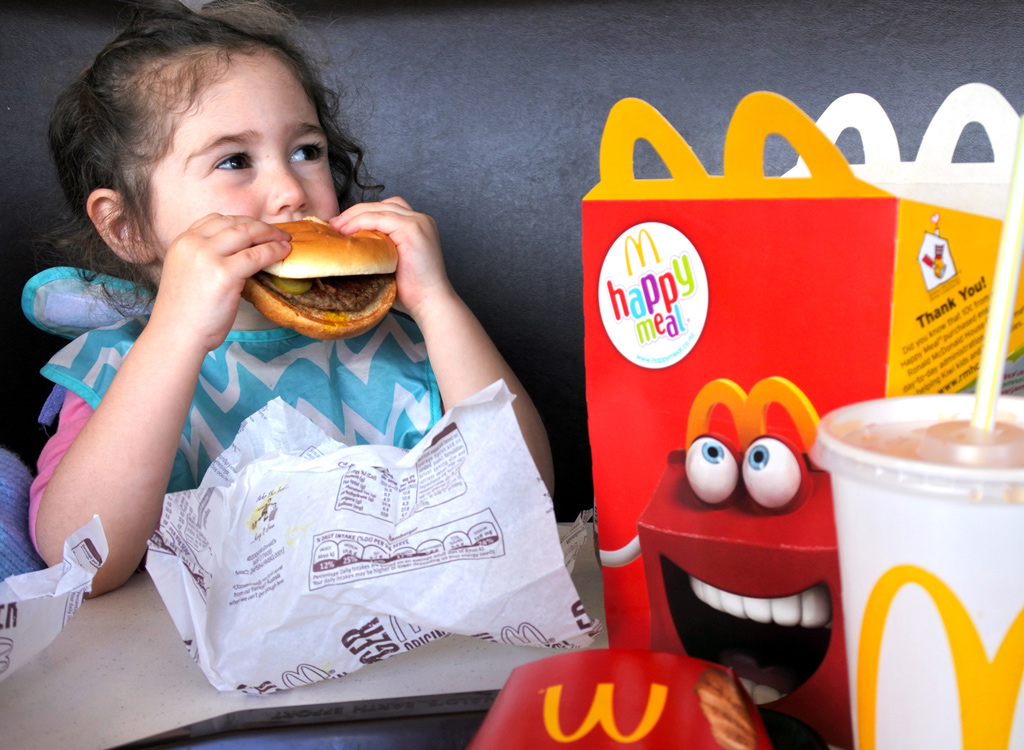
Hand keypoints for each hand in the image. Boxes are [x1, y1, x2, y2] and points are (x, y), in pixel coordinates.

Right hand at [149, 214, 290, 351]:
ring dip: (270, 234)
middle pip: (234, 223)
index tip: (256, 228)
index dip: (240, 222)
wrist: (176, 335)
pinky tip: (283, 252)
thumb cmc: (185, 313)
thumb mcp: (188, 273)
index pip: (215, 220)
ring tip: (284, 240)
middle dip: (259, 226)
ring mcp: (208, 256)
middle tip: (277, 232)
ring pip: (247, 234)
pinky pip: (256, 255)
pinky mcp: (224, 272)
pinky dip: (273, 251)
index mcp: (182, 242)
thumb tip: (237, 254)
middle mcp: (193, 243)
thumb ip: (205, 259)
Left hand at [331, 198, 452, 320]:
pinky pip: (379, 218)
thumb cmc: (411, 291)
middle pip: (380, 205)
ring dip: (354, 216)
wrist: (430, 303)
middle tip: (332, 226)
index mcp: (417, 226)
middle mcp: (420, 219)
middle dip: (353, 213)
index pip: (384, 210)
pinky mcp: (412, 229)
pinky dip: (360, 222)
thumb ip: (378, 249)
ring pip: (378, 209)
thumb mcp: (391, 263)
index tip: (340, 227)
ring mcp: (418, 222)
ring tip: (336, 228)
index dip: (361, 215)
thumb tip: (348, 246)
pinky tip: (347, 231)